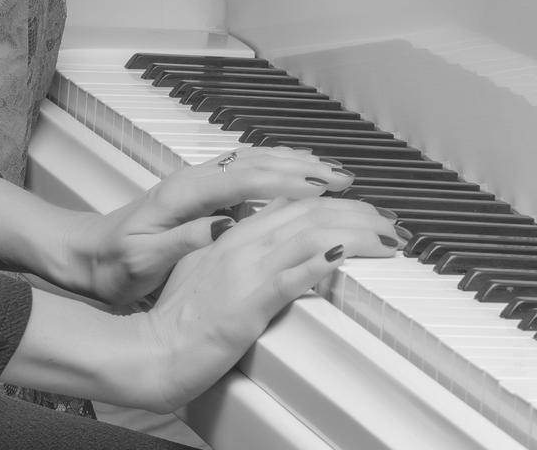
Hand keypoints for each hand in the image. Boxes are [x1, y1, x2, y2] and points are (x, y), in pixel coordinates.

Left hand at [61, 146, 356, 308]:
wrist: (87, 254)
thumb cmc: (114, 263)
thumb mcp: (144, 259)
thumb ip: (183, 240)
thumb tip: (224, 224)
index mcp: (183, 195)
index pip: (243, 180)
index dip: (285, 181)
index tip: (322, 186)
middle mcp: (193, 179)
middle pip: (256, 162)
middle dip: (303, 167)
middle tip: (346, 178)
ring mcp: (197, 182)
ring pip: (255, 162)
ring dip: (295, 164)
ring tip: (333, 173)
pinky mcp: (200, 193)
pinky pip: (248, 172)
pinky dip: (278, 170)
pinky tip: (298, 177)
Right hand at [133, 193, 397, 411]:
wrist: (156, 348)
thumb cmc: (181, 315)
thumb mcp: (209, 269)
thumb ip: (236, 249)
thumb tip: (267, 240)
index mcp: (232, 232)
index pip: (292, 202)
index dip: (335, 200)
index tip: (367, 206)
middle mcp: (241, 242)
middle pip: (308, 213)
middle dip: (357, 213)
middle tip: (392, 223)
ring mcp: (244, 271)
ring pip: (306, 236)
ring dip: (354, 233)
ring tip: (386, 238)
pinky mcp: (248, 304)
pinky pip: (288, 277)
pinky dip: (318, 262)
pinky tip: (343, 255)